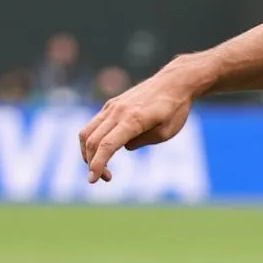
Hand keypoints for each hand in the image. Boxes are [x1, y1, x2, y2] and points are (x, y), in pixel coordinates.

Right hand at [79, 66, 198, 182]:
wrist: (174, 82)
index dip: (97, 164)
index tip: (92, 180)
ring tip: (100, 167)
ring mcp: (112, 106)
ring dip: (88, 153)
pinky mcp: (111, 104)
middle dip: (93, 163)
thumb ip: (141, 142)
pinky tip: (103, 151)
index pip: (107, 145)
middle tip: (106, 178)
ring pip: (87, 132)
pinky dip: (92, 140)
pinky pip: (94, 124)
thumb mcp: (165, 133)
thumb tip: (122, 146)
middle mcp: (118, 112)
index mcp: (134, 120)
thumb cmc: (175, 110)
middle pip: (93, 141)